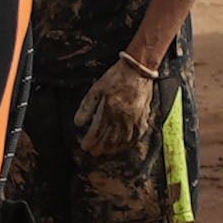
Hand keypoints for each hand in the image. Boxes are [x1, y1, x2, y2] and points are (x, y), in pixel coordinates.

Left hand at [76, 54, 160, 169]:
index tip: (85, 147)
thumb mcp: (96, 88)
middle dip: (100, 147)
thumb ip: (86, 107)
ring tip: (105, 152)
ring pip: (123, 140)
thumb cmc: (115, 77)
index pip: (98, 131)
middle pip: (110, 138)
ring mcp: (135, 118)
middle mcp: (123, 116)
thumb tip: (78, 124)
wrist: (138, 70)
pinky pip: (136, 136)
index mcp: (110, 109)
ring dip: (113, 148)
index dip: (91, 141)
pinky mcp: (144, 117)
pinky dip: (128, 144)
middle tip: (93, 153)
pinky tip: (123, 146)